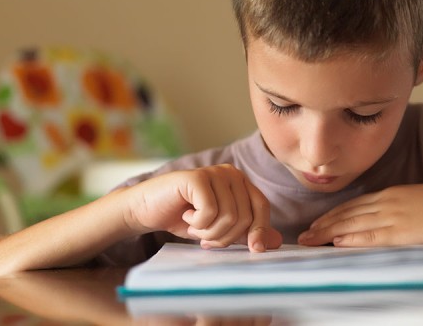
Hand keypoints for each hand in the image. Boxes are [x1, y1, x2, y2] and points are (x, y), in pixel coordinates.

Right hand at [124, 164, 281, 251]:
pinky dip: (197, 224)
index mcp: (241, 182)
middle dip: (225, 236)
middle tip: (206, 237)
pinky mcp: (197, 178)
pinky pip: (210, 212)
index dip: (259, 230)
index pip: (261, 207)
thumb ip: (247, 233)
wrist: (145, 210)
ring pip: (229, 216)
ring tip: (195, 226)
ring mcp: (214, 172)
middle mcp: (231, 173)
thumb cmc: (184, 219)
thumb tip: (277, 242)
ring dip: (209, 232)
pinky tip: (185, 216)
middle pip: (245, 216)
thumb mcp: (220, 230)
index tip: (254, 250)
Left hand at [297, 183, 422, 246]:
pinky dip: (352, 240)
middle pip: (347, 214)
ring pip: (353, 225)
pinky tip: (337, 243)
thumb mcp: (413, 198)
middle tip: (304, 235)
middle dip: (323, 225)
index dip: (333, 214)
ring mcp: (392, 216)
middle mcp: (386, 203)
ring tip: (311, 240)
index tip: (317, 222)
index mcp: (389, 194)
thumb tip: (381, 217)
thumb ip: (395, 206)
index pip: (353, 204)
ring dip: (329, 233)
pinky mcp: (401, 231)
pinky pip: (371, 236)